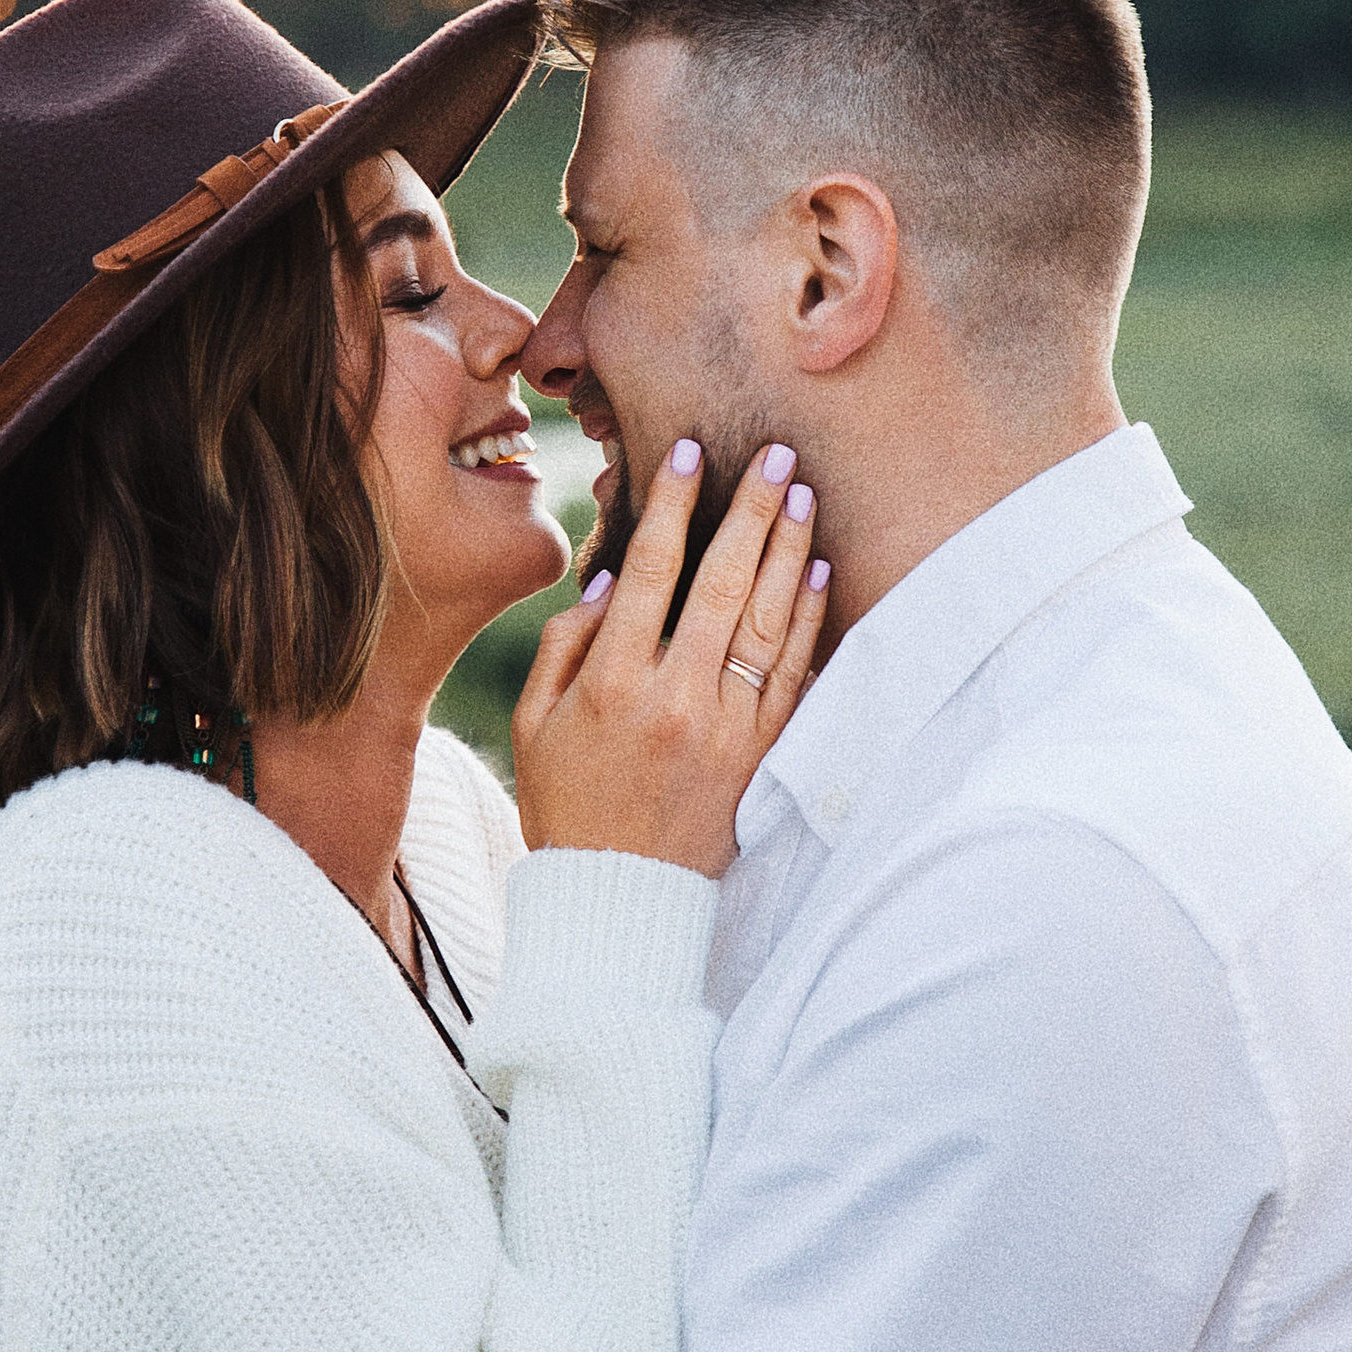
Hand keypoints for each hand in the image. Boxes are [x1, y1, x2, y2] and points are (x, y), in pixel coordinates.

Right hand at [512, 440, 827, 875]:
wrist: (620, 897)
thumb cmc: (567, 804)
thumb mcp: (535, 724)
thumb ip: (566, 645)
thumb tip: (616, 576)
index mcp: (612, 684)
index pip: (651, 572)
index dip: (673, 506)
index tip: (690, 453)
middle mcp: (676, 699)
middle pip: (721, 583)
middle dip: (751, 511)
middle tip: (777, 455)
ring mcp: (726, 728)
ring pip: (766, 621)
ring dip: (788, 551)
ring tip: (803, 493)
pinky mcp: (760, 755)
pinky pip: (792, 673)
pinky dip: (807, 618)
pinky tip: (816, 571)